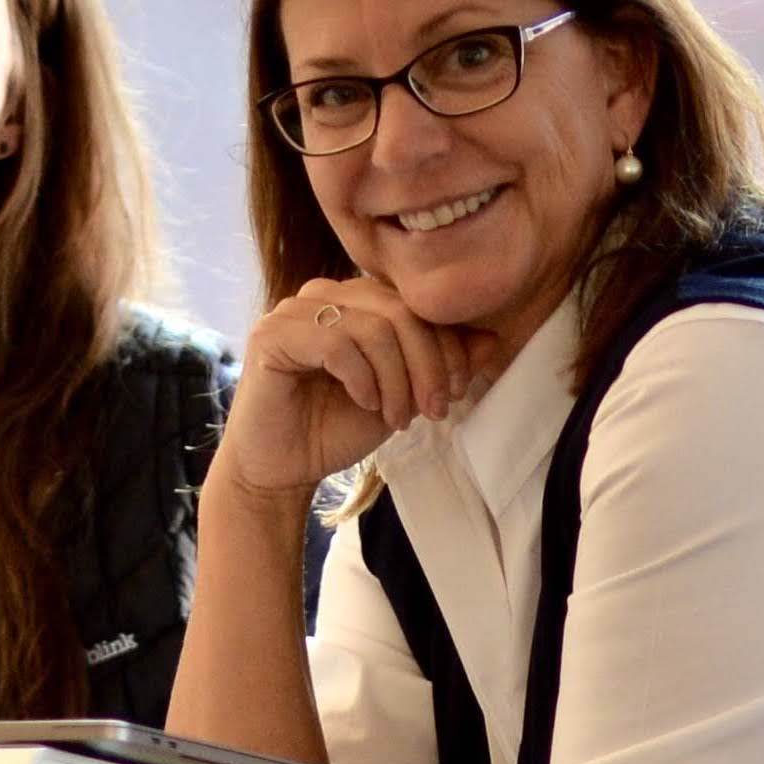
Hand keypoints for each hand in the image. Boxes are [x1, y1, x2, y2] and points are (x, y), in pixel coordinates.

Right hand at [214, 277, 487, 506]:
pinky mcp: (272, 335)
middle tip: (434, 409)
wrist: (281, 469)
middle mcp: (324, 295)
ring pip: (374, 326)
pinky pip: (337, 343)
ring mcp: (294, 310)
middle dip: (429, 363)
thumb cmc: (335, 427)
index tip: (454, 392)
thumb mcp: (404, 395)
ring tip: (397, 417)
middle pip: (399, 310)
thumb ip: (442, 363)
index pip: (415, 303)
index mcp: (355, 300)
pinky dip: (363, 379)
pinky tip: (364, 404)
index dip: (446, 345)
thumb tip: (492, 338)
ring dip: (397, 379)